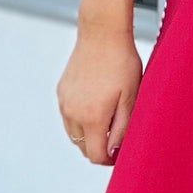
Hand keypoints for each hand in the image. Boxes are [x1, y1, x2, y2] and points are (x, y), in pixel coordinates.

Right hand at [58, 18, 142, 163]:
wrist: (102, 33)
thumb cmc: (122, 63)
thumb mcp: (130, 98)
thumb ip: (121, 129)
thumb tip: (113, 152)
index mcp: (91, 117)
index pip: (95, 155)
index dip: (110, 160)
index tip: (121, 153)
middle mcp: (72, 112)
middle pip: (83, 148)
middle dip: (100, 148)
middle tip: (118, 136)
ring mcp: (64, 102)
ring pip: (74, 134)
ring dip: (89, 135)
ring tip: (109, 119)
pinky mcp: (61, 92)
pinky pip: (69, 117)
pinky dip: (81, 119)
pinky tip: (97, 105)